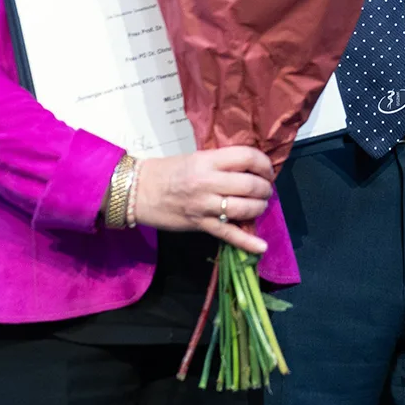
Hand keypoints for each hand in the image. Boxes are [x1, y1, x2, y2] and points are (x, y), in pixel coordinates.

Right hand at [130, 146, 276, 253]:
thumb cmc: (167, 171)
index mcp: (208, 161)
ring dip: (258, 208)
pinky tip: (261, 246)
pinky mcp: (199, 225)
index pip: (246, 157)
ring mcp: (204, 205)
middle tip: (265, 190)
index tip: (267, 171)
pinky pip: (228, 234)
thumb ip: (222, 163)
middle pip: (249, 185)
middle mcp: (208, 182)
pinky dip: (247, 242)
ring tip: (259, 206)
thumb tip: (249, 170)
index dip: (264, 164)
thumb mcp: (197, 158)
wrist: (137, 190)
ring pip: (243, 208)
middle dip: (264, 189)